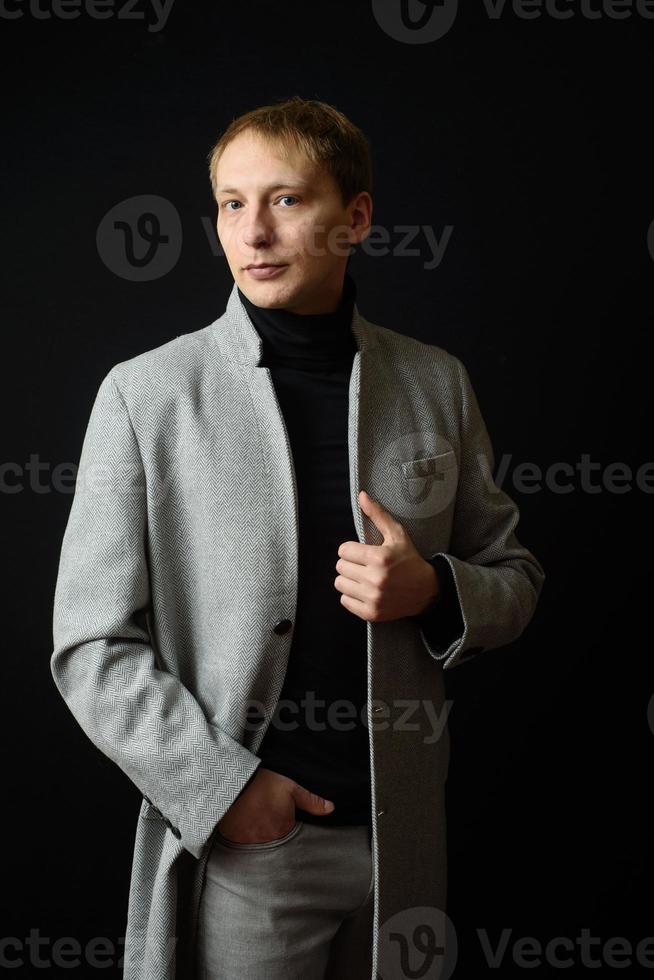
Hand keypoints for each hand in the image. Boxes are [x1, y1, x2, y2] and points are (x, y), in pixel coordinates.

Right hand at [216, 768, 334, 843]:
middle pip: (278, 845)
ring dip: (262, 840)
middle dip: (277, 837)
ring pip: (262, 847)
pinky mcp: (236, 842)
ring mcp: (252, 843)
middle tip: (270, 822)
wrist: (233, 784)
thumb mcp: (290, 788)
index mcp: (285, 828)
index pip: (294, 837)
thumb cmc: (262, 784)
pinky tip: (246, 831)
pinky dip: (247, 842)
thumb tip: (331, 808)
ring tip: (259, 826)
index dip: (291, 830)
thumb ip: (311, 801)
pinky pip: (245, 849)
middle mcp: (270, 840)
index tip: (285, 821)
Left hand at [334, 489, 439, 622]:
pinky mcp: (371, 613)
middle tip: (363, 565)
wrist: (426, 591)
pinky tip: (364, 590)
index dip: (351, 549)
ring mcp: (373, 598)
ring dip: (349, 579)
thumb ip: (377, 515)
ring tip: (363, 577)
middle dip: (349, 563)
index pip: (343, 550)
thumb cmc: (409, 559)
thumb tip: (361, 495)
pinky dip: (351, 596)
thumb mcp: (397, 534)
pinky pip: (345, 601)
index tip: (362, 552)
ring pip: (340, 584)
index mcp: (379, 558)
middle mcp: (375, 579)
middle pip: (340, 567)